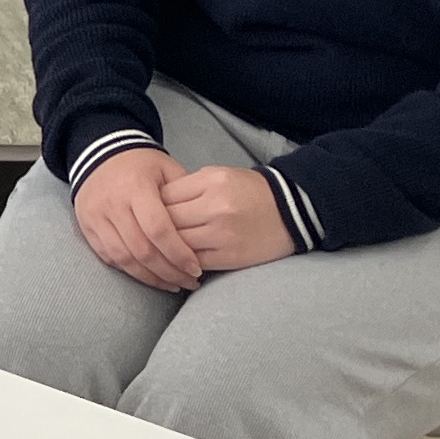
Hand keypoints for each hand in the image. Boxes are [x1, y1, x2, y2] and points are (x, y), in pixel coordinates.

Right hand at [71, 149, 199, 291]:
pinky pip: (109, 258)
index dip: (178, 253)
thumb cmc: (140, 164)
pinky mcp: (87, 228)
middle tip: (189, 282)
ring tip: (173, 284)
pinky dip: (131, 271)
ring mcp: (96, 218)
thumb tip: (205, 228)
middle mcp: (113, 204)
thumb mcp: (167, 169)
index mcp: (136, 187)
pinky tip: (150, 276)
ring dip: (150, 277)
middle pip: (142, 249)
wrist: (99, 154)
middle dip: (168, 271)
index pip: (158, 228)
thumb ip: (185, 195)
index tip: (196, 268)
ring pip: (124, 259)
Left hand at [160, 163, 297, 273]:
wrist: (292, 211)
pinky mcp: (228, 257)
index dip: (151, 207)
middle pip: (167, 222)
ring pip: (177, 244)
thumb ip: (187, 186)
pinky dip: (182, 263)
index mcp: (210, 182)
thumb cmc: (250, 191)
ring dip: (165, 249)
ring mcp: (221, 234)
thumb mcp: (219, 176)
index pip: (164, 197)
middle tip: (147, 234)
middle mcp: (215, 207)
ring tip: (159, 249)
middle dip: (153, 229)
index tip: (147, 213)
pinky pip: (193, 261)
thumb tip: (155, 203)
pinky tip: (177, 261)